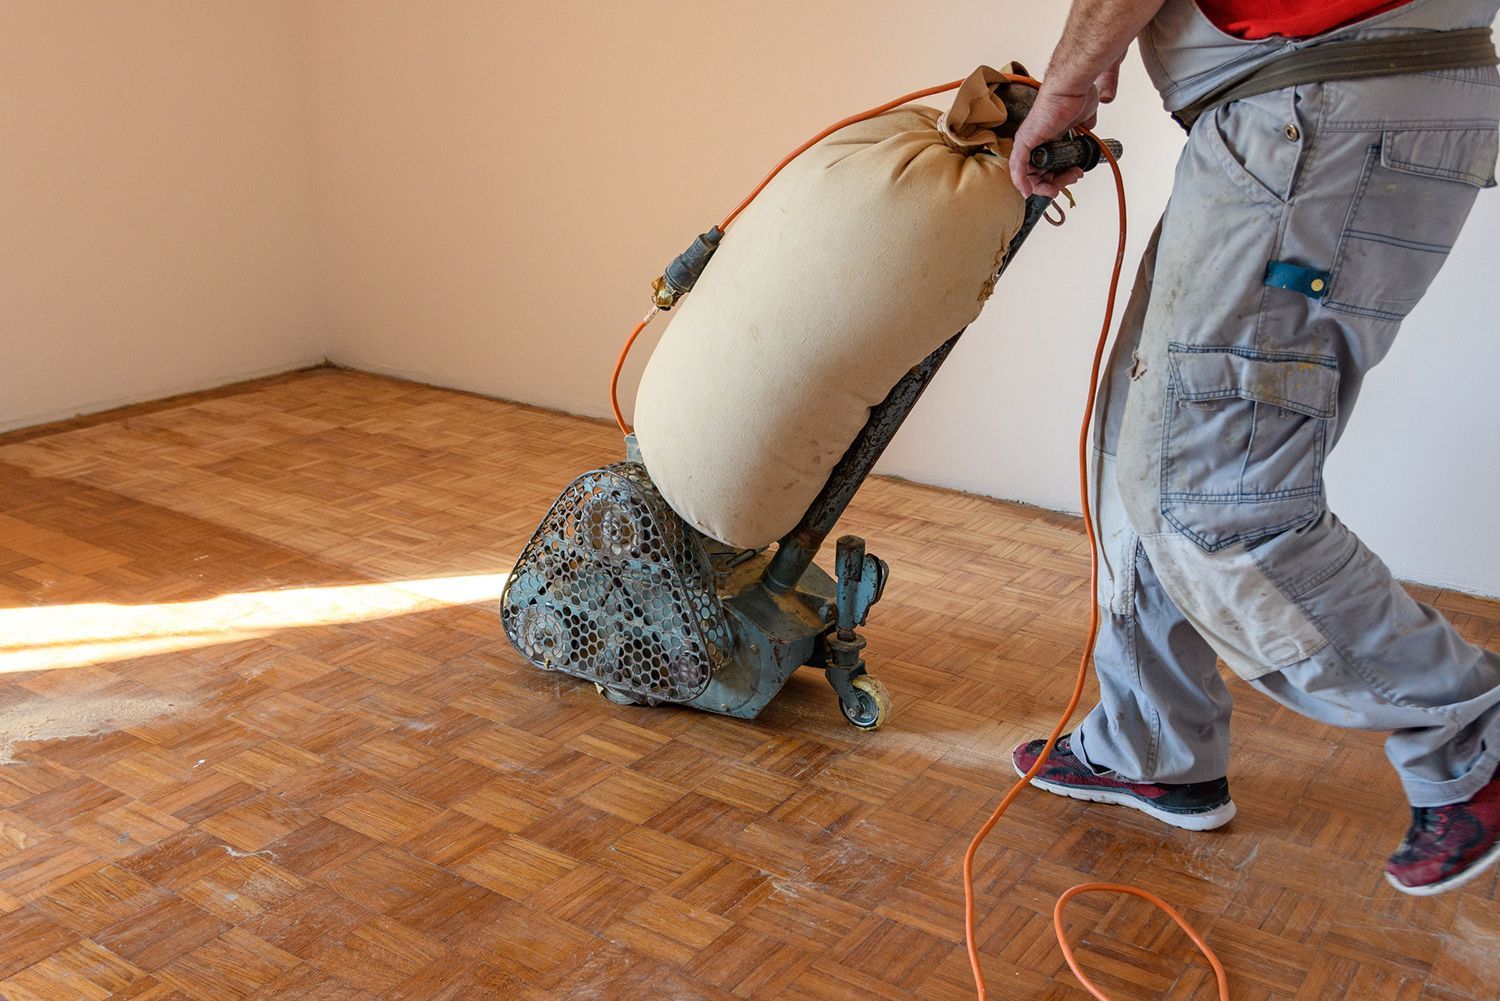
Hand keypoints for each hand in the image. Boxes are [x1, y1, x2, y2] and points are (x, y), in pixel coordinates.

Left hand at [1009, 59, 1122, 197]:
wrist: (1072, 88)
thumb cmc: (1076, 97)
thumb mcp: (1082, 121)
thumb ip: (1082, 130)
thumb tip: (1088, 133)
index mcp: (1047, 138)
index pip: (1047, 167)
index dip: (1059, 177)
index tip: (1073, 177)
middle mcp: (1035, 141)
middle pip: (1039, 174)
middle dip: (1056, 183)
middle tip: (1072, 179)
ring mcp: (1028, 141)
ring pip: (1030, 175)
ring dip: (1047, 184)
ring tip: (1068, 178)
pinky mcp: (1024, 141)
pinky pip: (1017, 167)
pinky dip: (1021, 182)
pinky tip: (1029, 191)